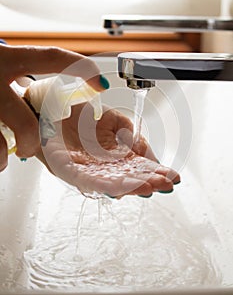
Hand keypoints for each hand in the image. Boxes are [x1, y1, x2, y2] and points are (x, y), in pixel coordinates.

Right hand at [0, 44, 106, 170]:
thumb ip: (20, 68)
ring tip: (13, 149)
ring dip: (15, 151)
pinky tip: (0, 153)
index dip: (80, 68)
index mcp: (6, 60)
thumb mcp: (1, 62)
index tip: (101, 83)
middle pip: (27, 124)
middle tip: (34, 142)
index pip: (50, 59)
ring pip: (5, 143)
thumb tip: (47, 84)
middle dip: (35, 141)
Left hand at [37, 103, 179, 197]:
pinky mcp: (69, 170)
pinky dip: (104, 185)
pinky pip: (88, 181)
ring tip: (149, 187)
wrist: (53, 105)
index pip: (139, 166)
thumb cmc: (80, 114)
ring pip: (112, 183)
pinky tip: (119, 189)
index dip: (156, 171)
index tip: (172, 176)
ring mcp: (87, 170)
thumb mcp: (114, 120)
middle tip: (166, 184)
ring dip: (131, 187)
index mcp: (115, 154)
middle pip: (129, 178)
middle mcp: (103, 166)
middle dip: (149, 181)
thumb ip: (131, 133)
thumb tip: (144, 150)